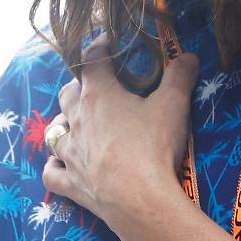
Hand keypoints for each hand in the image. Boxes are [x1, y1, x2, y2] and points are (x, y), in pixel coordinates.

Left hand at [41, 46, 198, 238]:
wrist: (138, 199)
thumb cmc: (153, 146)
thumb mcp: (174, 105)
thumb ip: (180, 77)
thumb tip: (188, 55)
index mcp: (99, 95)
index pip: (91, 61)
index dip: (98, 47)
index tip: (106, 42)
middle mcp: (77, 120)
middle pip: (67, 94)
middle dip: (77, 86)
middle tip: (92, 85)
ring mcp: (69, 153)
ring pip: (55, 132)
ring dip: (62, 124)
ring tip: (72, 123)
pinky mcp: (70, 182)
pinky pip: (51, 173)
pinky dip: (53, 166)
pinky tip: (57, 165)